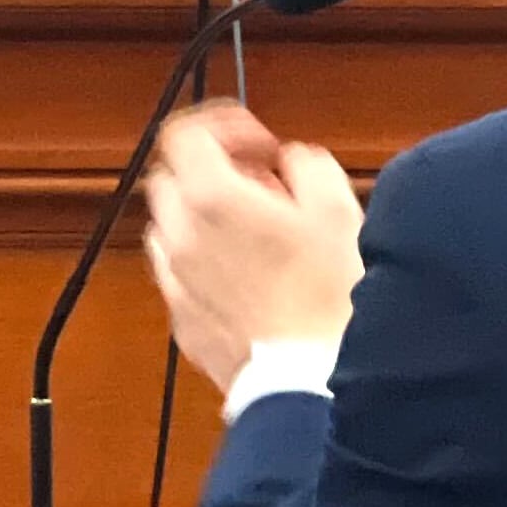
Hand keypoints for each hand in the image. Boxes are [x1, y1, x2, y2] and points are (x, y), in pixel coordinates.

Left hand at [140, 101, 362, 392]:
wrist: (311, 379)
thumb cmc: (328, 298)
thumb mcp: (337, 210)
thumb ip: (307, 166)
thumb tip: (293, 163)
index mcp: (213, 198)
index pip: (185, 135)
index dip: (222, 127)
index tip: (256, 144)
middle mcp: (181, 236)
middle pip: (172, 178)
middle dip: (210, 172)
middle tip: (260, 186)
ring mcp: (176, 281)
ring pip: (170, 228)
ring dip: (201, 219)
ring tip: (252, 234)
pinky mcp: (182, 320)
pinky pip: (178, 276)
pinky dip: (200, 264)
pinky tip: (244, 278)